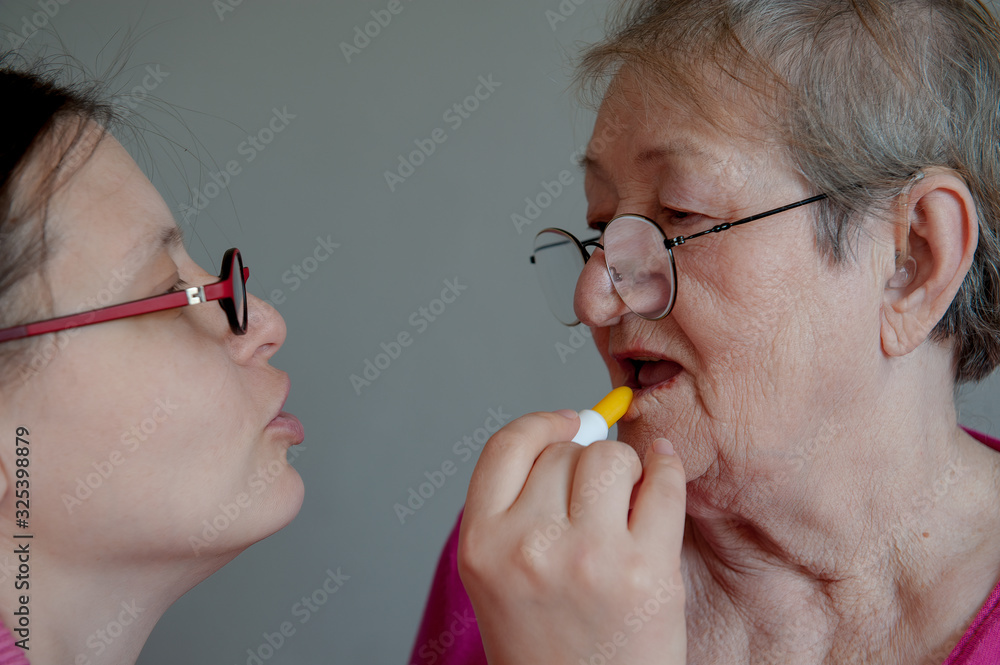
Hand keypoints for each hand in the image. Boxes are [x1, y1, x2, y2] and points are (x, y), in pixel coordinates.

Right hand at [457, 410, 686, 664]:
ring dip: (624, 468)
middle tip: (597, 497)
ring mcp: (589, 557)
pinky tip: (663, 477)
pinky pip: (664, 483)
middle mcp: (528, 547)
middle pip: (564, 451)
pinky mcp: (647, 571)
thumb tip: (578, 428)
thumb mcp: (499, 577)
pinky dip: (667, 470)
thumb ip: (518, 506)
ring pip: (611, 458)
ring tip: (626, 502)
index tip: (569, 422)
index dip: (542, 424)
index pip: (507, 445)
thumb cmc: (547, 646)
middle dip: (585, 462)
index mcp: (481, 545)